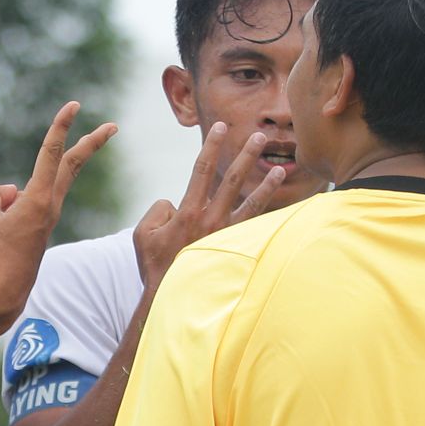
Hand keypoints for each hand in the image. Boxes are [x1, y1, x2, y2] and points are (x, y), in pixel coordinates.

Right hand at [0, 102, 117, 323]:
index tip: (73, 106)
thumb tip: (11, 193)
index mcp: (38, 199)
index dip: (61, 126)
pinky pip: (24, 206)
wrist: (2, 292)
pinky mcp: (42, 228)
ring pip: (37, 187)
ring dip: (13, 200)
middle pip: (72, 164)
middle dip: (92, 143)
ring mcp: (48, 217)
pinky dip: (7, 210)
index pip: (52, 153)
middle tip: (113, 126)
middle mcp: (50, 205)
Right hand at [132, 123, 280, 288]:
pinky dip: (268, 219)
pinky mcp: (235, 251)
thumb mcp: (142, 233)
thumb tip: (175, 203)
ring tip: (281, 169)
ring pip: (252, 204)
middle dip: (245, 154)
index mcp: (188, 211)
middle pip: (232, 179)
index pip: (202, 169)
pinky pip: (255, 229)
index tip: (220, 127)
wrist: (172, 298)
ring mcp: (227, 236)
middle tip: (258, 136)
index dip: (211, 145)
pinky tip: (282, 212)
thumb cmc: (154, 266)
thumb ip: (159, 209)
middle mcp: (211, 220)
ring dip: (266, 184)